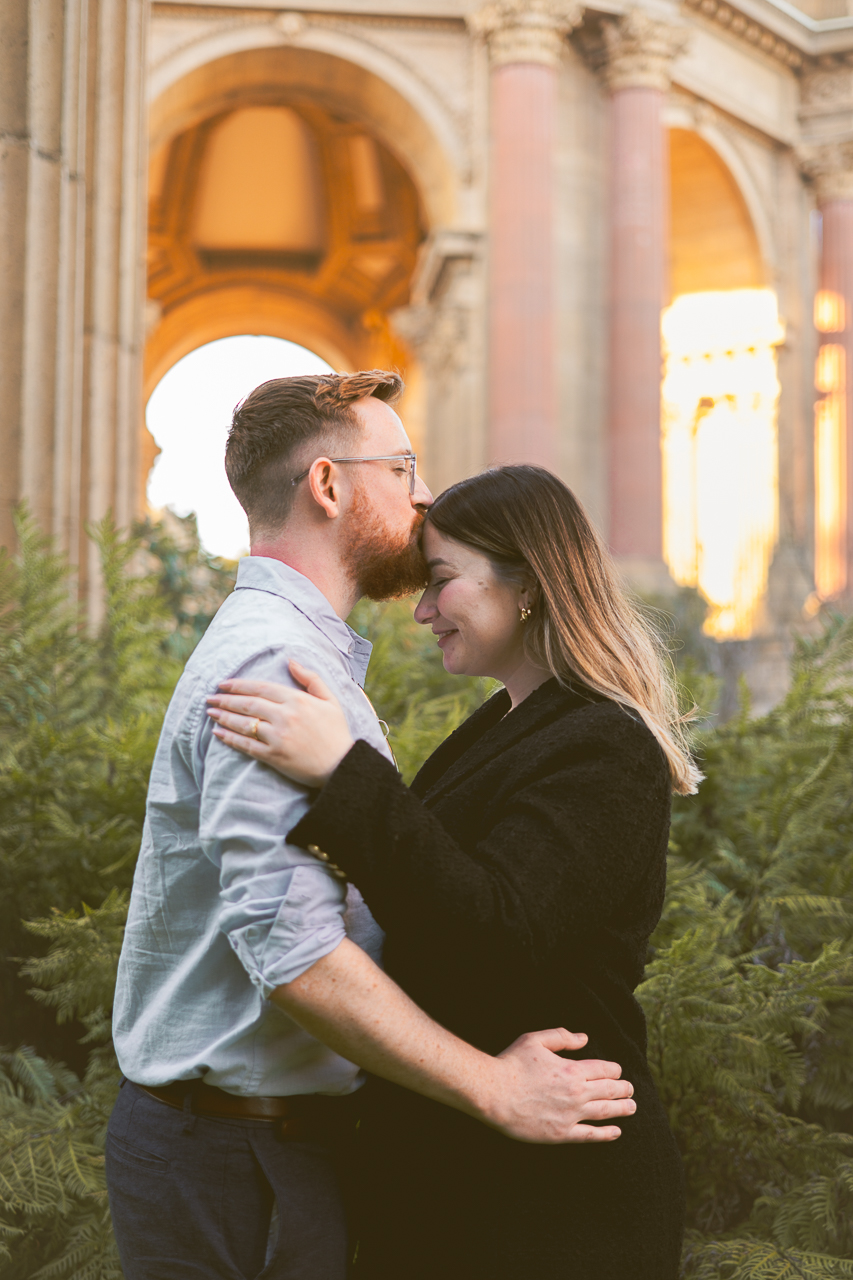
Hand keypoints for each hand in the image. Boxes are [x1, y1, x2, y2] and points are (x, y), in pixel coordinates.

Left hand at [206, 662, 354, 788]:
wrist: (342, 766)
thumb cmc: (337, 733)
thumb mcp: (330, 700)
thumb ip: (311, 679)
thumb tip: (291, 661)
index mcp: (298, 700)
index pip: (261, 688)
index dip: (239, 685)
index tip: (223, 683)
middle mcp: (285, 716)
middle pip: (249, 704)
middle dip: (226, 700)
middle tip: (210, 697)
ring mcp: (278, 737)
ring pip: (245, 723)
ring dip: (224, 717)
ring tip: (210, 713)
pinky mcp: (274, 756)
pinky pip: (247, 745)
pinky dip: (230, 738)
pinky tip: (218, 733)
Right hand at [481, 1029, 634, 1143]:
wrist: (494, 1093)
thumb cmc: (512, 1063)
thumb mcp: (535, 1040)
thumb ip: (562, 1037)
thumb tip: (584, 1038)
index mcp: (572, 1069)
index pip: (604, 1070)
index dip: (614, 1070)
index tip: (618, 1071)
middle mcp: (577, 1093)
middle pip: (609, 1090)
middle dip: (623, 1089)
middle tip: (631, 1089)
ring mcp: (571, 1115)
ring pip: (605, 1112)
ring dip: (622, 1109)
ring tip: (632, 1107)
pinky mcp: (561, 1134)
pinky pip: (590, 1135)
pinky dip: (606, 1134)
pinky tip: (616, 1132)